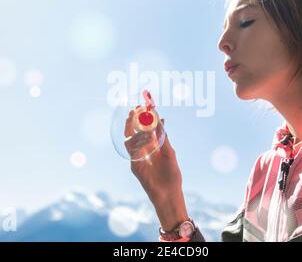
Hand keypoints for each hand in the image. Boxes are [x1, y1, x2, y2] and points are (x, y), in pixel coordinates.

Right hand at [124, 106, 188, 230]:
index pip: (145, 129)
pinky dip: (136, 143)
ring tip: (137, 120)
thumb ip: (164, 138)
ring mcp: (137, 158)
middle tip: (135, 109)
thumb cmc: (172, 175)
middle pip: (134, 132)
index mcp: (152, 146)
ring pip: (129, 139)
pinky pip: (132, 151)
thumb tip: (161, 120)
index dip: (144, 118)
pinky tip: (144, 137)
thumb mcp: (170, 152)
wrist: (169, 193)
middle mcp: (143, 150)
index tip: (146, 106)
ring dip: (132, 129)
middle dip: (133, 120)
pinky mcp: (134, 166)